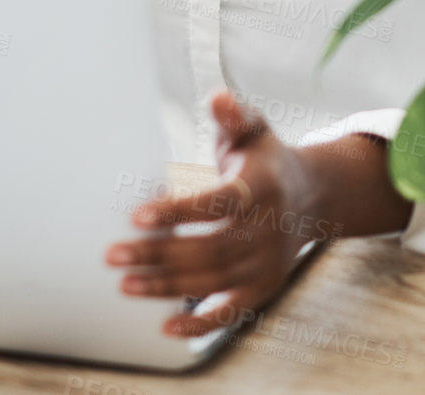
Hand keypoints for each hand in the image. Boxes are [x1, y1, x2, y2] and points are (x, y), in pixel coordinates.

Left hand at [105, 90, 339, 336]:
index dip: (179, 210)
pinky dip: (200, 324)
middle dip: (158, 253)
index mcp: (263, 187)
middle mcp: (268, 228)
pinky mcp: (263, 287)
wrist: (311, 199)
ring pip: (213, 281)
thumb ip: (235, 115)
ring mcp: (267, 263)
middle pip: (210, 248)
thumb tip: (217, 98)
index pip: (219, 203)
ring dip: (166, 286)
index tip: (137, 215)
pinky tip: (165, 326)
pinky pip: (231, 311)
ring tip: (124, 283)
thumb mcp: (255, 130)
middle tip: (113, 254)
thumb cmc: (265, 161)